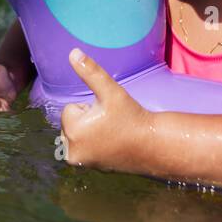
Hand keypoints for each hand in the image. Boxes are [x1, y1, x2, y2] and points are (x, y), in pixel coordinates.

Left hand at [59, 48, 153, 169]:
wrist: (151, 145)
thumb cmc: (131, 117)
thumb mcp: (111, 92)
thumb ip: (90, 72)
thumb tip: (73, 52)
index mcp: (72, 131)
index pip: (71, 109)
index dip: (89, 108)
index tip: (106, 115)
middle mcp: (71, 151)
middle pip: (71, 122)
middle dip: (87, 120)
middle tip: (109, 124)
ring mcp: (80, 162)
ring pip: (77, 134)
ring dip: (89, 132)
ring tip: (110, 134)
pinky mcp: (88, 168)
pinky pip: (84, 147)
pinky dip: (94, 144)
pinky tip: (111, 144)